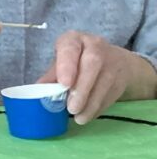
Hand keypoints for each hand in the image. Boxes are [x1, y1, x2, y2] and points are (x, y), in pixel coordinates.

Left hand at [38, 31, 156, 124]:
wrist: (114, 61)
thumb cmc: (78, 62)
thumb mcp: (62, 64)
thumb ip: (52, 76)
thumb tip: (38, 90)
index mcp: (74, 40)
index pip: (70, 47)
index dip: (67, 65)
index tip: (64, 83)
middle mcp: (95, 46)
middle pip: (92, 64)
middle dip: (81, 88)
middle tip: (71, 108)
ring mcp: (112, 60)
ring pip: (104, 81)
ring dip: (91, 103)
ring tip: (79, 118)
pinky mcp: (122, 77)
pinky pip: (111, 94)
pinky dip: (98, 107)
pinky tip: (88, 115)